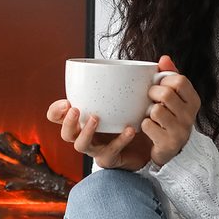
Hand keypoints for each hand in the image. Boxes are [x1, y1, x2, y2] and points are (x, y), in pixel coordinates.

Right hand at [46, 55, 199, 171]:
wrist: (151, 145)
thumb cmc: (137, 118)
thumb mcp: (136, 97)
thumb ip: (146, 80)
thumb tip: (162, 59)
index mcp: (85, 118)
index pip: (58, 116)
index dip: (56, 111)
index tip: (66, 101)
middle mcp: (87, 134)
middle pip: (66, 133)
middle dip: (67, 122)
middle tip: (76, 109)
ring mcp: (97, 148)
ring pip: (81, 146)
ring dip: (86, 132)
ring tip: (96, 118)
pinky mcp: (111, 159)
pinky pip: (110, 153)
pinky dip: (119, 141)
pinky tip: (129, 130)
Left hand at [139, 55, 200, 166]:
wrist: (170, 149)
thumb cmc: (170, 117)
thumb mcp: (174, 95)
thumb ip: (170, 75)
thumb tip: (164, 58)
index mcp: (194, 101)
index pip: (180, 80)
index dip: (165, 80)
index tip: (160, 85)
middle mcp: (190, 116)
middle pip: (166, 94)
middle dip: (153, 94)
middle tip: (151, 99)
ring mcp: (181, 131)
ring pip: (156, 110)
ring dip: (148, 111)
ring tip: (151, 114)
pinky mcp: (169, 143)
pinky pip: (148, 125)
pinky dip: (144, 125)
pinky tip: (149, 127)